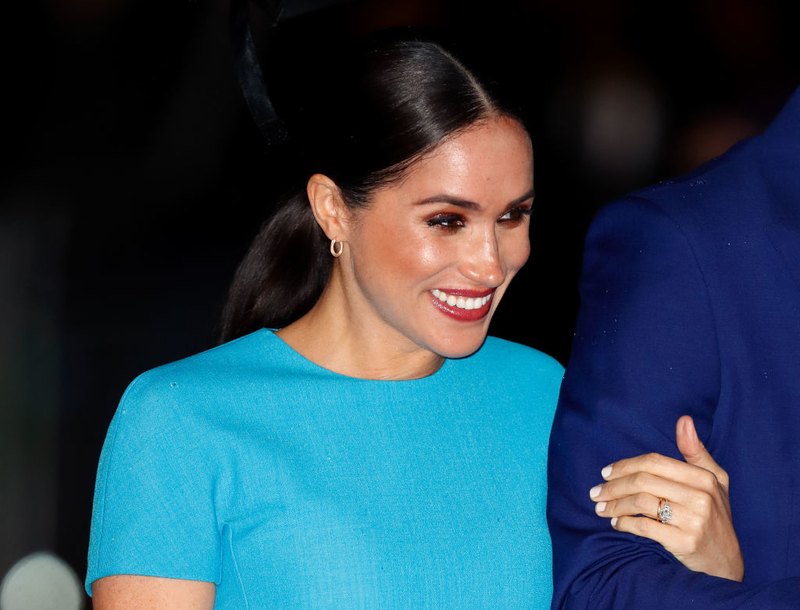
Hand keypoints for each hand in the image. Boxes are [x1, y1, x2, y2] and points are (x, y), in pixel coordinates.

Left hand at [589, 415, 743, 580]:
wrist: (725, 562)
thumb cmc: (714, 516)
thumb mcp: (714, 481)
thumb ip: (695, 451)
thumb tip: (684, 420)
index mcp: (704, 477)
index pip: (653, 462)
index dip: (624, 466)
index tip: (605, 473)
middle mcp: (701, 496)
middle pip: (643, 481)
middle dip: (613, 486)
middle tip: (595, 492)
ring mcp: (694, 520)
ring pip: (640, 503)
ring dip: (614, 505)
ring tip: (601, 508)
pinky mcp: (685, 542)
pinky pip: (644, 526)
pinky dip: (624, 523)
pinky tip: (616, 523)